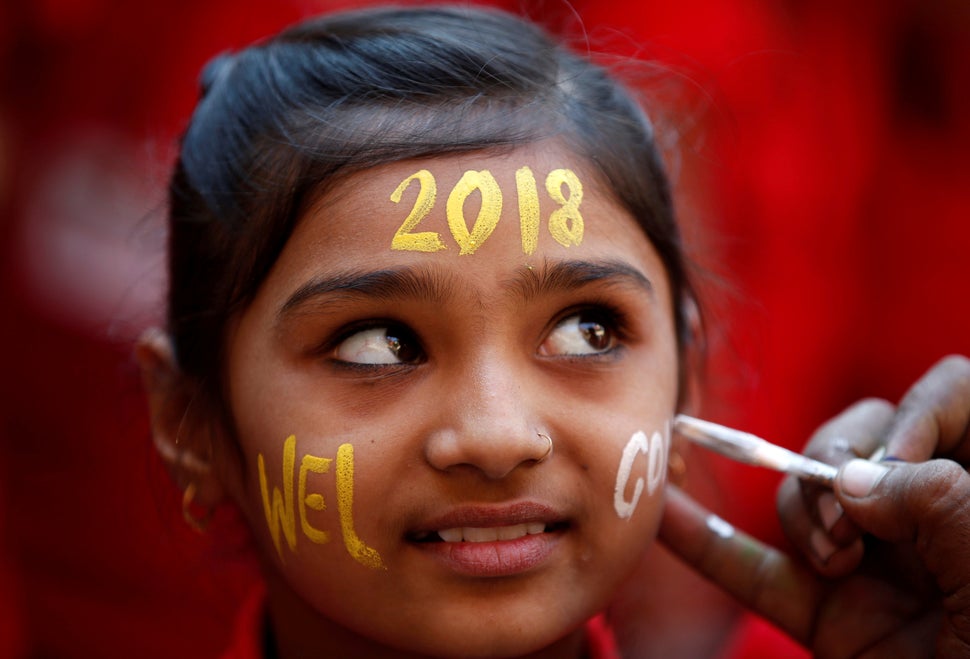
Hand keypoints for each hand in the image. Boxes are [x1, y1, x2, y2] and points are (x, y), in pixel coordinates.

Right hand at [660, 355, 969, 657]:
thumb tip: (855, 480)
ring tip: (832, 562)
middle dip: (845, 462)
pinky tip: (669, 514)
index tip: (900, 458)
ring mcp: (879, 564)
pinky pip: (762, 572)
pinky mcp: (833, 616)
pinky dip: (713, 545)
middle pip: (867, 433)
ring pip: (811, 492)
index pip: (955, 396)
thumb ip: (939, 500)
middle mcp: (935, 518)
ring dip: (800, 511)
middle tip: (855, 521)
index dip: (922, 409)